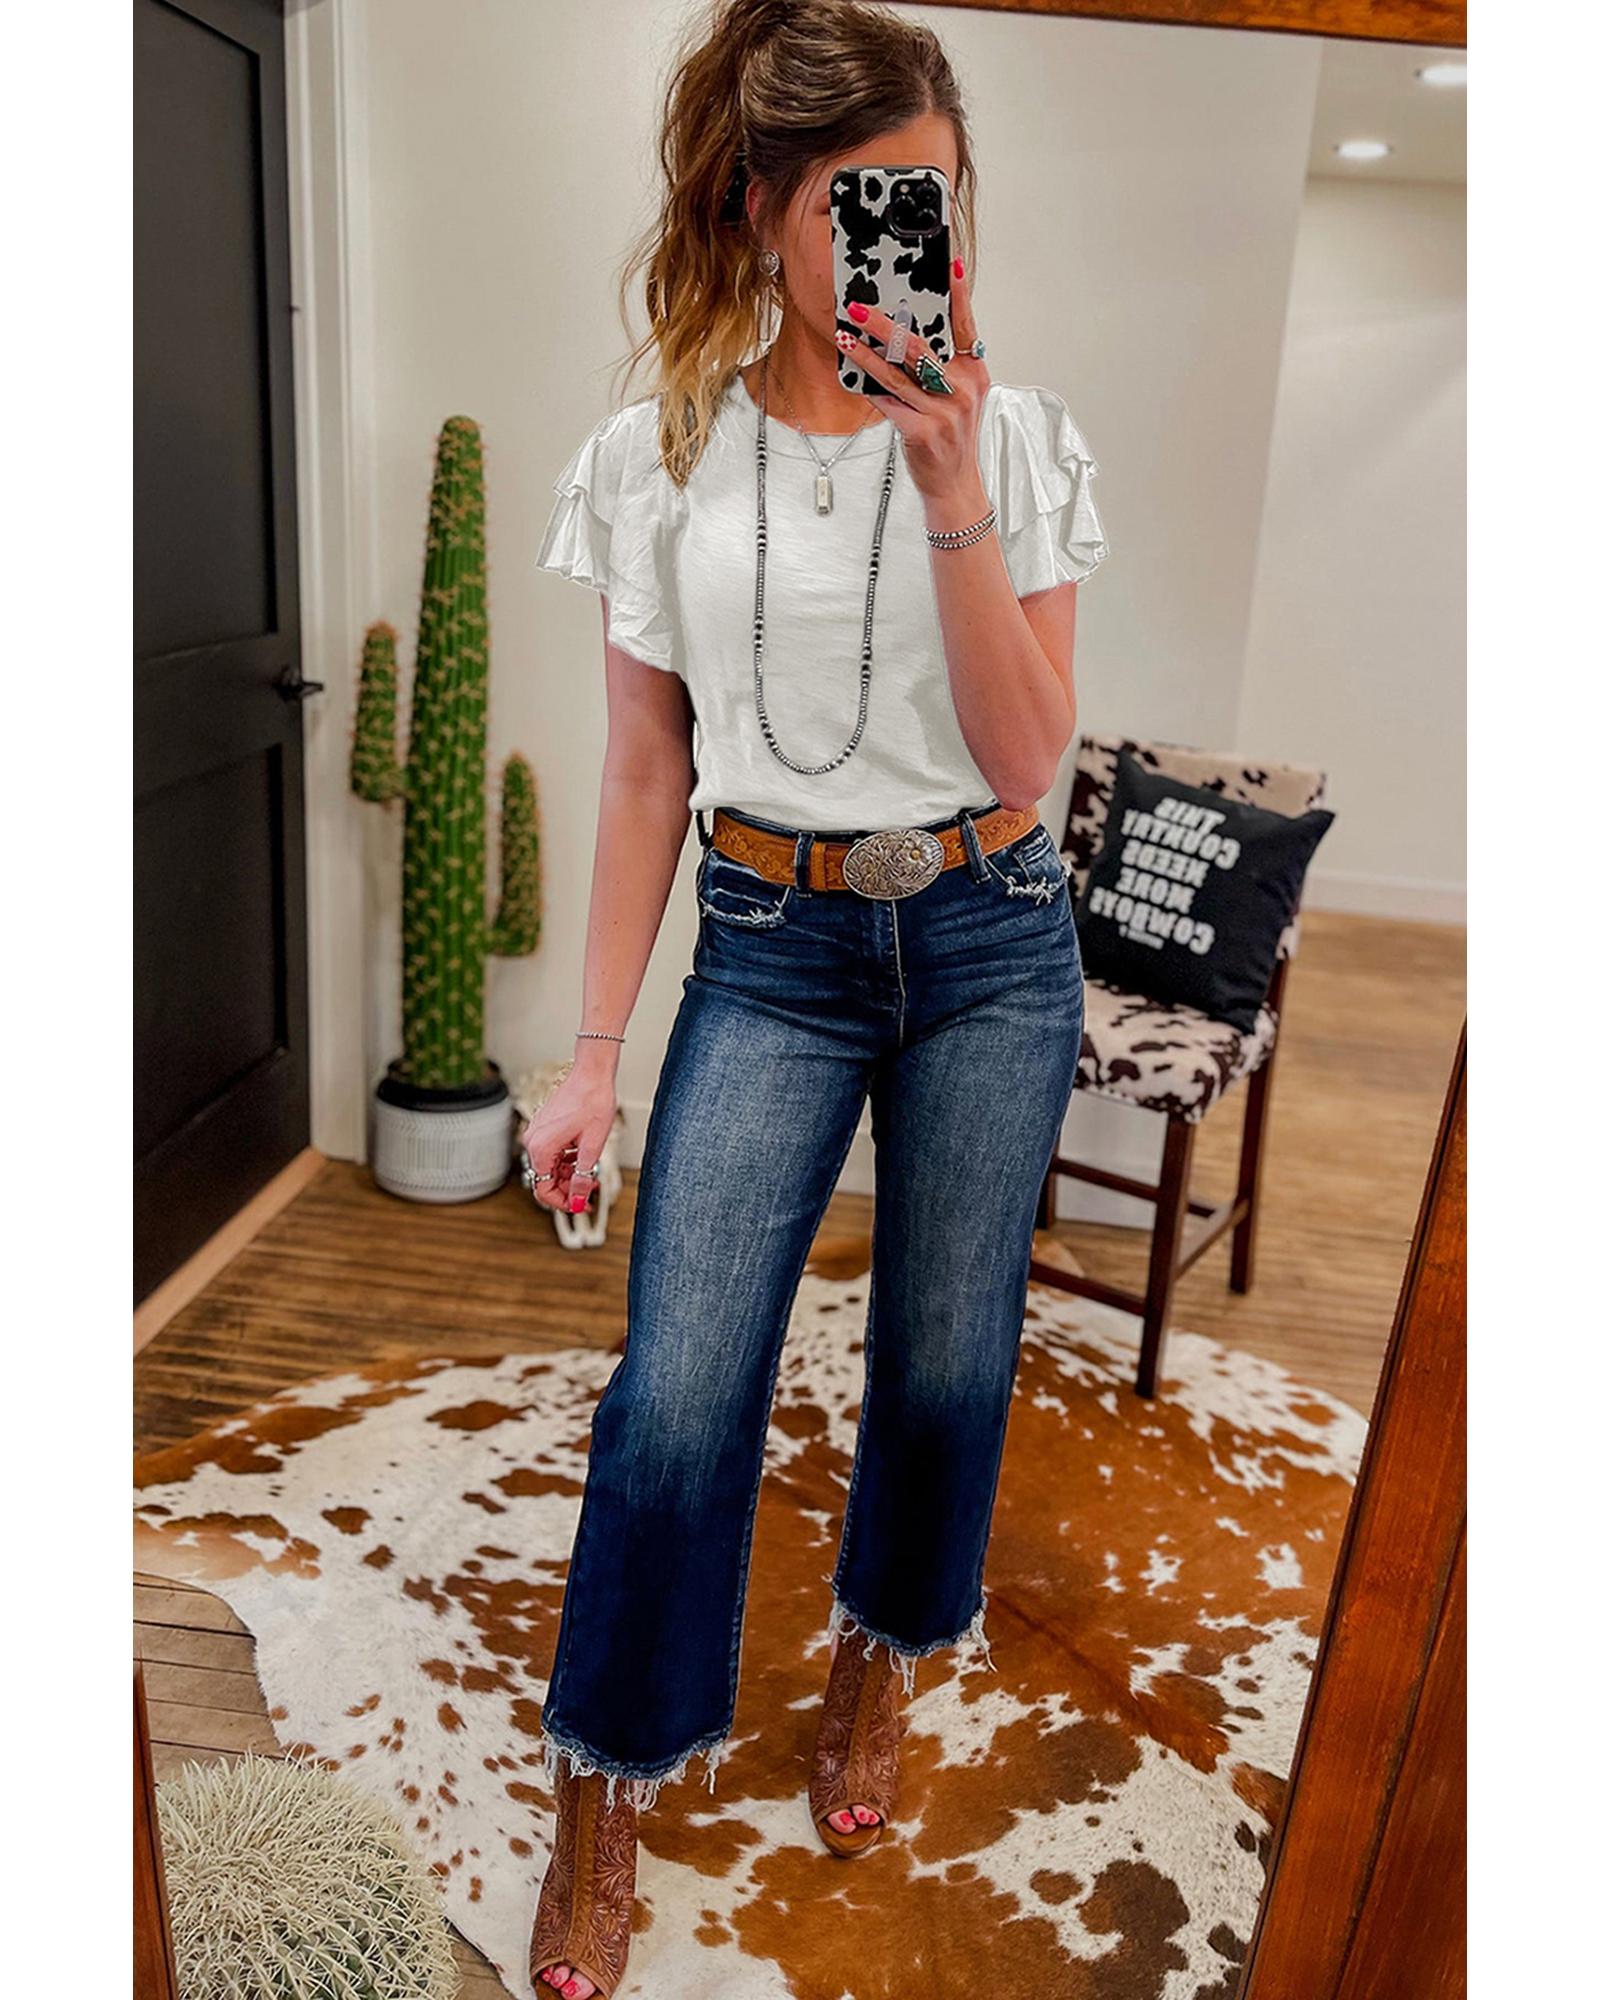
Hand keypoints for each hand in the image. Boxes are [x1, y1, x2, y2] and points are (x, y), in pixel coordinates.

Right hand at [518, 1070, 617, 1214]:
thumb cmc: (592, 1101)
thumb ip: (583, 1177)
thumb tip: (579, 1199)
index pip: (543, 1189)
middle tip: (590, 1192)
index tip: (581, 1205)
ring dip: (568, 1175)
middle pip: (545, 1180)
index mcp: (541, 1148)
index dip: (563, 1202)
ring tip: (591, 1172)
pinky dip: (566, 1161)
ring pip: (549, 1167)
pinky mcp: (544, 1128)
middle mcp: (533, 1141)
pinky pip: (552, 1154)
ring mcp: (537, 1134)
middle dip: (568, 1189)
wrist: (591, 1074)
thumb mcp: (592, 1146)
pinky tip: (582, 1157)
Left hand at [837, 252, 989, 503]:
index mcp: (974, 373)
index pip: (964, 326)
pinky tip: (852, 372)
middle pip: (920, 347)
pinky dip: (870, 387)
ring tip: (845, 336)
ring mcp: (943, 412)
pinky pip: (889, 402)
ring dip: (866, 353)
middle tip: (860, 307)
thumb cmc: (950, 435)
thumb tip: (905, 334)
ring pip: (897, 374)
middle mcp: (962, 390)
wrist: (953, 484)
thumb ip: (942, 366)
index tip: (947, 264)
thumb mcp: (958, 396)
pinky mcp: (922, 432)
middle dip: (887, 324)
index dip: (958, 295)